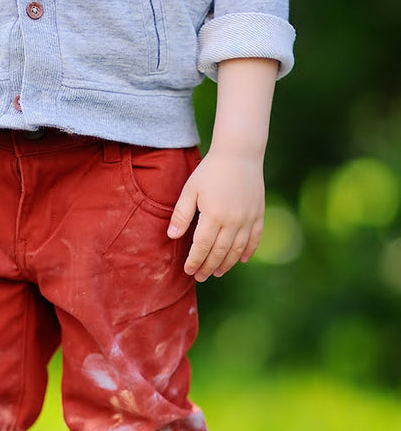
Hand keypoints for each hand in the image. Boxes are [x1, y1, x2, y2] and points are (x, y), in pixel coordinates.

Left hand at [168, 148, 264, 281]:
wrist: (240, 153)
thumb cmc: (210, 171)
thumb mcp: (190, 190)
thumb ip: (181, 214)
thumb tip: (172, 236)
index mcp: (213, 215)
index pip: (202, 247)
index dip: (195, 261)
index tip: (188, 271)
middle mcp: (232, 220)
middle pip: (220, 252)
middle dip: (208, 267)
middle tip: (200, 277)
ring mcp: (248, 218)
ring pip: (237, 249)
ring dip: (227, 263)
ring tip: (217, 272)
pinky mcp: (258, 213)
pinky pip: (255, 238)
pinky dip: (248, 251)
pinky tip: (241, 260)